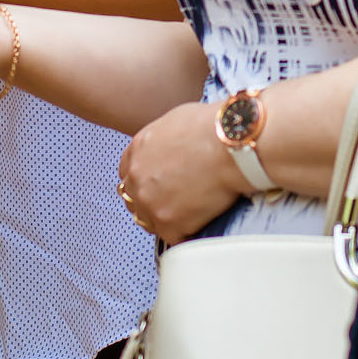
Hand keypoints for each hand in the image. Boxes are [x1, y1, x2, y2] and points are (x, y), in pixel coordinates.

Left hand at [118, 101, 250, 245]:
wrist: (229, 145)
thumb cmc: (212, 128)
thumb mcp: (175, 121)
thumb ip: (163, 141)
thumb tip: (173, 147)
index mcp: (137, 151)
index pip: (128, 173)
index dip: (145, 179)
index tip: (158, 184)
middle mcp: (137, 178)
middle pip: (135, 199)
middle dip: (153, 200)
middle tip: (177, 199)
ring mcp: (150, 204)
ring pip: (150, 221)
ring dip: (167, 219)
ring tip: (191, 212)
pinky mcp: (169, 225)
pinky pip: (173, 237)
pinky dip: (187, 233)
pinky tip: (201, 223)